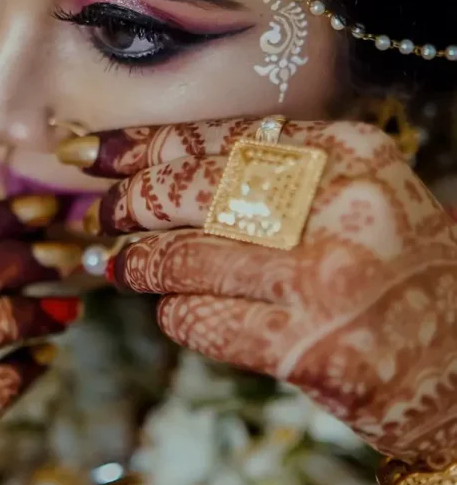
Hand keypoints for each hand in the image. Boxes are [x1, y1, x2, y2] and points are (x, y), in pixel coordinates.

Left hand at [65, 119, 456, 467]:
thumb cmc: (393, 270)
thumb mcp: (353, 194)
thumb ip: (275, 174)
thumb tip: (156, 168)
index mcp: (348, 152)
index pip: (222, 136)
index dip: (144, 144)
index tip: (91, 152)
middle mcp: (337, 205)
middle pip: (192, 191)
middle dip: (129, 203)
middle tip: (99, 215)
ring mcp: (322, 278)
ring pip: (184, 259)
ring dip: (138, 265)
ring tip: (122, 266)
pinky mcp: (307, 348)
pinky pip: (201, 320)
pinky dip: (174, 314)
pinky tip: (176, 311)